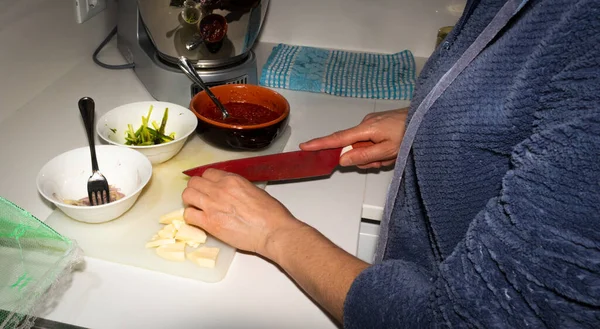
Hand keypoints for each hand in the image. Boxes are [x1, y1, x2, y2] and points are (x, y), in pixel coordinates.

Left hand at [181, 169, 302, 258]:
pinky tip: (199, 220)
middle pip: (194, 182)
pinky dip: (191, 217)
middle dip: (196, 189)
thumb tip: (232, 193)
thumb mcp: (256, 190)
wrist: (272, 231)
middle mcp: (219, 189)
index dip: (207, 180)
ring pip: (187, 195)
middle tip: (201, 198)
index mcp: (232, 180)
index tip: (209, 187)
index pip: (208, 173)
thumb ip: (238, 188)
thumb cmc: (271, 213)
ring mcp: (212, 205)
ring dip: (190, 200)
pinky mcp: (209, 223)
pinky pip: (189, 215)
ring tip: (198, 208)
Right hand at [299, 108, 407, 168]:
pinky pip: (372, 141)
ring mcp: (373, 123)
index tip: (305, 146)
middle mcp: (366, 123)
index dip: (320, 144)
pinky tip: (394, 149)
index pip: (337, 139)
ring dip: (376, 155)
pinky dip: (380, 149)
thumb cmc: (410, 132)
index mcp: (365, 129)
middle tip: (384, 160)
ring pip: (365, 146)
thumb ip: (364, 155)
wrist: (428, 117)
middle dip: (365, 158)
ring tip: (393, 154)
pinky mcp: (379, 124)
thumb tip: (343, 159)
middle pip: (353, 147)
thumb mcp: (388, 150)